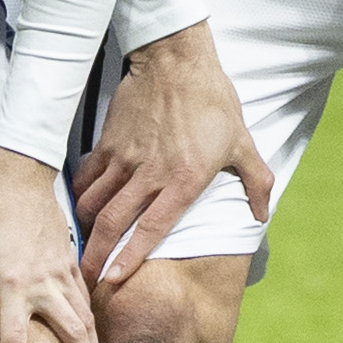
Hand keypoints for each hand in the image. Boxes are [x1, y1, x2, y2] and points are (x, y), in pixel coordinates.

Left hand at [0, 145, 100, 342]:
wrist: (19, 180)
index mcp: (13, 287)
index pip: (16, 342)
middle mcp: (44, 286)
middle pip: (73, 336)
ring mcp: (62, 274)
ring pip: (88, 319)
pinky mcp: (71, 262)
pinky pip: (86, 299)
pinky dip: (92, 321)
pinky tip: (91, 335)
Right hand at [76, 23, 276, 287]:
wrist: (177, 61)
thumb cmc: (213, 101)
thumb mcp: (243, 142)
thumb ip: (256, 182)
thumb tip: (262, 214)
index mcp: (183, 179)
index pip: (152, 228)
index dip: (131, 257)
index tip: (114, 282)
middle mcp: (149, 173)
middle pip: (114, 224)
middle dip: (96, 256)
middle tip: (85, 280)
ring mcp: (124, 159)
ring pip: (94, 203)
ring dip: (85, 231)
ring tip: (82, 250)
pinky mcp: (107, 143)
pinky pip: (86, 178)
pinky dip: (80, 197)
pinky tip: (80, 209)